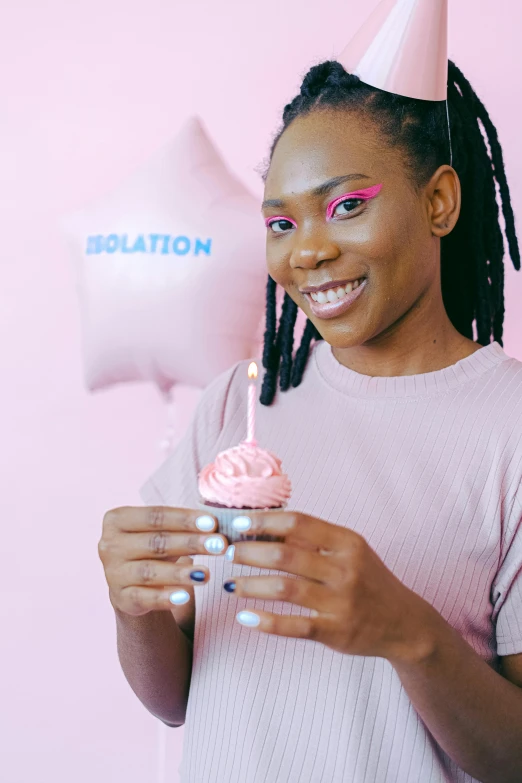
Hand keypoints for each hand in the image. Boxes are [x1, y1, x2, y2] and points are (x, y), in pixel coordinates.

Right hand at [98, 507, 227, 615]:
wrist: (135, 585)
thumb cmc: (155, 549)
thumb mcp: (164, 532)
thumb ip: (184, 526)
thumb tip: (218, 523)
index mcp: (117, 519)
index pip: (156, 516)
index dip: (185, 519)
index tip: (213, 523)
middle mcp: (109, 545)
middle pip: (156, 542)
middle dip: (191, 543)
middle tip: (219, 545)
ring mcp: (112, 573)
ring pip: (150, 571)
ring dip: (180, 573)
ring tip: (207, 574)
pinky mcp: (119, 598)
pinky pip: (144, 597)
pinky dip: (164, 597)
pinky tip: (185, 597)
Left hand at [224, 511, 436, 664]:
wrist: (404, 623)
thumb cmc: (368, 580)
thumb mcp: (351, 551)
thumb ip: (315, 539)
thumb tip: (265, 526)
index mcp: (348, 542)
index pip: (299, 522)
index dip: (264, 521)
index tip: (238, 522)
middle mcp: (345, 569)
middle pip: (286, 554)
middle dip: (250, 552)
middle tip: (227, 552)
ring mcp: (341, 602)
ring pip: (284, 589)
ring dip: (251, 585)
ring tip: (229, 584)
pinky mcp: (336, 632)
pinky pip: (294, 626)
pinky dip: (266, 621)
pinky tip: (245, 617)